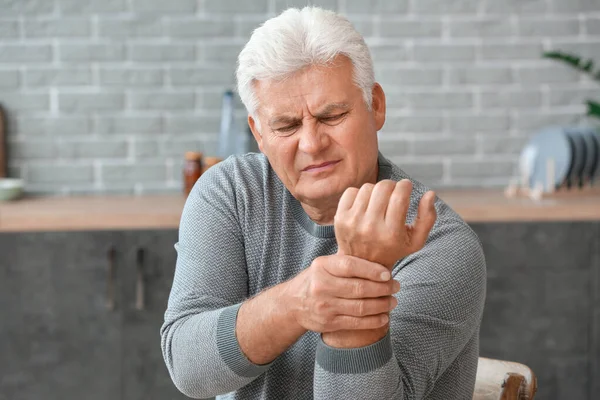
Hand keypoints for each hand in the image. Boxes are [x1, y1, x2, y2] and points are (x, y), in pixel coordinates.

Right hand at [283, 254, 399, 332]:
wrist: (292, 304)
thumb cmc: (317, 280)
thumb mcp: (325, 265)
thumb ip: (346, 262)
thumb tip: (380, 256)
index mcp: (322, 266)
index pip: (350, 266)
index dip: (372, 270)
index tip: (388, 274)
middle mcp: (321, 286)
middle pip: (359, 288)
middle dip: (383, 288)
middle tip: (396, 286)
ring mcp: (324, 306)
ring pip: (361, 307)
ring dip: (382, 305)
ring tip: (393, 301)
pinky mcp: (328, 323)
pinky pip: (356, 323)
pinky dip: (374, 321)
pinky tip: (384, 316)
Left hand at [334, 179, 436, 268]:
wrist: (361, 264)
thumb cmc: (393, 249)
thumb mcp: (415, 240)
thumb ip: (427, 218)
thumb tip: (430, 193)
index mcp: (391, 233)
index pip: (399, 196)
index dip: (405, 186)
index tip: (406, 186)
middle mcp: (370, 227)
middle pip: (383, 187)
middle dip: (392, 185)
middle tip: (394, 192)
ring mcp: (353, 222)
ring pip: (368, 187)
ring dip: (377, 190)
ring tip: (380, 200)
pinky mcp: (340, 218)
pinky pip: (352, 191)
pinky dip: (360, 193)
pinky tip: (366, 203)